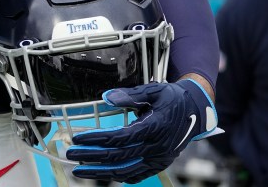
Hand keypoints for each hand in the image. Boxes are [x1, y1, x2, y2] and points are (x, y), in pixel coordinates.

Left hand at [66, 79, 217, 183]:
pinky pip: (136, 175)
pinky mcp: (159, 164)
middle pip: (117, 157)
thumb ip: (129, 95)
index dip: (96, 139)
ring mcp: (159, 159)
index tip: (78, 137)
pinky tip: (102, 174)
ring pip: (125, 172)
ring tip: (79, 170)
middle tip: (71, 153)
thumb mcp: (153, 90)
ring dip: (100, 172)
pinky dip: (119, 176)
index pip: (119, 138)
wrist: (196, 111)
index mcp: (154, 127)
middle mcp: (156, 147)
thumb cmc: (172, 98)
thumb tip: (106, 97)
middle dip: (91, 156)